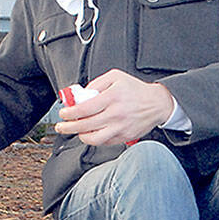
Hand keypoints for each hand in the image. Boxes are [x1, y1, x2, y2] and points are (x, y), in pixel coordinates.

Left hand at [55, 69, 173, 146]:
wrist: (157, 103)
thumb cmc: (136, 90)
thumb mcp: (116, 77)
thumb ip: (97, 83)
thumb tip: (82, 94)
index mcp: (112, 97)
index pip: (84, 109)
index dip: (70, 113)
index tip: (63, 114)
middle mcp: (116, 114)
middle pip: (85, 125)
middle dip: (68, 127)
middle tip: (61, 126)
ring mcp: (120, 128)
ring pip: (94, 139)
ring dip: (80, 136)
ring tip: (76, 131)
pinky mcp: (124, 137)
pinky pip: (105, 142)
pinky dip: (94, 139)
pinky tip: (90, 133)